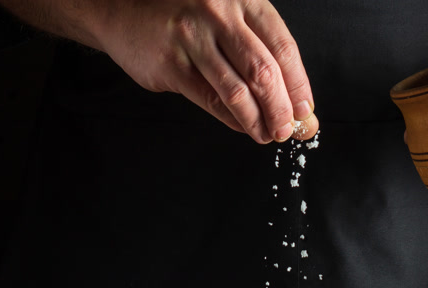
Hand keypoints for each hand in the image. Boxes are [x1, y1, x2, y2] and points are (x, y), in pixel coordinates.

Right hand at [97, 0, 318, 143]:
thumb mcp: (226, 15)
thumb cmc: (184, 15)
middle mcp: (219, 14)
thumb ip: (259, 49)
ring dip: (258, 121)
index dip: (299, 84)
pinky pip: (211, 100)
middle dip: (281, 109)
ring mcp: (193, 38)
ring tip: (267, 135)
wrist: (122, 8)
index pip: (283, 47)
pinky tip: (242, 126)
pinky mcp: (171, 64)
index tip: (305, 110)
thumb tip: (296, 102)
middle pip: (264, 71)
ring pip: (237, 92)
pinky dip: (232, 120)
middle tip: (287, 130)